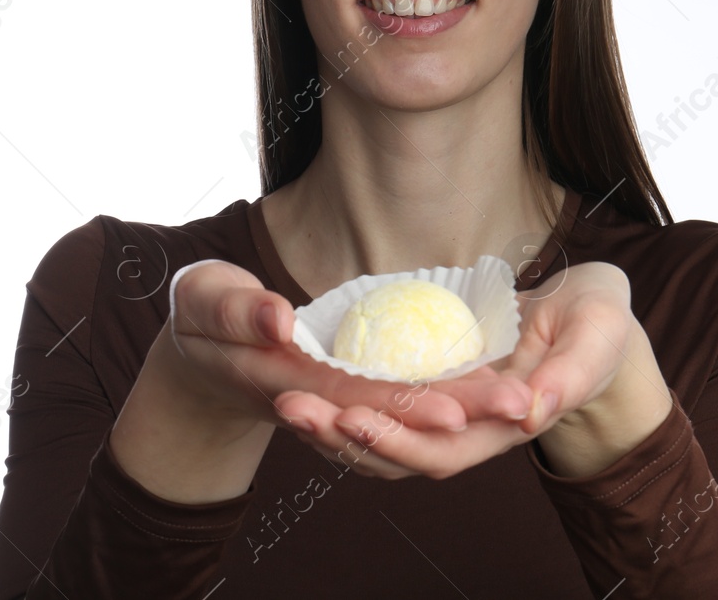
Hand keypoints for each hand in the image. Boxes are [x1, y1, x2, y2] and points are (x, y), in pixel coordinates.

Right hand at [157, 259, 534, 437]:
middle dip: (456, 413)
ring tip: (520, 399)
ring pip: (404, 416)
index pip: (349, 400)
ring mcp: (335, 401)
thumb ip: (236, 310)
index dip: (403, 405)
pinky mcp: (350, 390)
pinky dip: (444, 398)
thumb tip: (279, 318)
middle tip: (517, 402)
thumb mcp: (203, 301)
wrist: (197, 347)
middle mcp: (315, 403)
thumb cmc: (197, 315)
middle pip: (392, 416)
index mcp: (279, 384)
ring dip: (460, 411)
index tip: (455, 408)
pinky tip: (489, 383)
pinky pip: (400, 401)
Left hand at [276, 261, 667, 479]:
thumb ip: (570, 373)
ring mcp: (449, 409)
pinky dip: (344, 399)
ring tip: (287, 400)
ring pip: (383, 434)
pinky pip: (383, 403)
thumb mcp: (598, 335)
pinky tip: (306, 380)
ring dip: (333, 425)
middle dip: (343, 437)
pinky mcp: (434, 383)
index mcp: (506, 424)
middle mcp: (470, 428)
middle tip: (292, 406)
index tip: (352, 418)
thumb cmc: (600, 324)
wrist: (591, 321)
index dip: (398, 442)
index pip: (444, 450)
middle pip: (399, 452)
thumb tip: (533, 410)